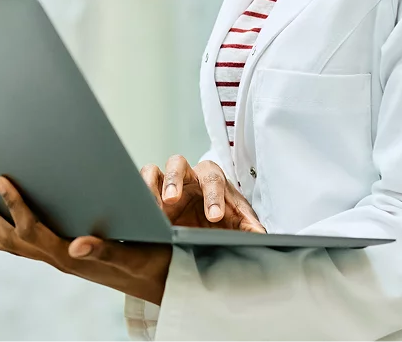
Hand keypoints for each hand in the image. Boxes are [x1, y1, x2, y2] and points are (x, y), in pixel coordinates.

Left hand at [0, 176, 170, 304]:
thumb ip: (105, 250)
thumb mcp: (131, 255)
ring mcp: (58, 261)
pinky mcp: (62, 258)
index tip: (0, 179)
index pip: (33, 229)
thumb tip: (77, 245)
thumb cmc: (148, 261)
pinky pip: (23, 250)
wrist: (158, 281)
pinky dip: (3, 240)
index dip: (14, 204)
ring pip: (13, 248)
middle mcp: (58, 260)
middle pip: (13, 239)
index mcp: (70, 255)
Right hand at [141, 156, 264, 232]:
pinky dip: (140, 191)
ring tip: (152, 205)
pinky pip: (142, 183)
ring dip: (152, 185)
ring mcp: (167, 184)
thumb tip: (262, 237)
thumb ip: (249, 227)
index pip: (213, 180)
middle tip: (173, 200)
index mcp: (212, 179)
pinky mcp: (152, 194)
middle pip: (179, 164)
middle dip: (175, 180)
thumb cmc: (224, 218)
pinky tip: (141, 211)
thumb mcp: (238, 222)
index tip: (213, 216)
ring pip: (156, 170)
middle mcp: (188, 176)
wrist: (207, 225)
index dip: (213, 196)